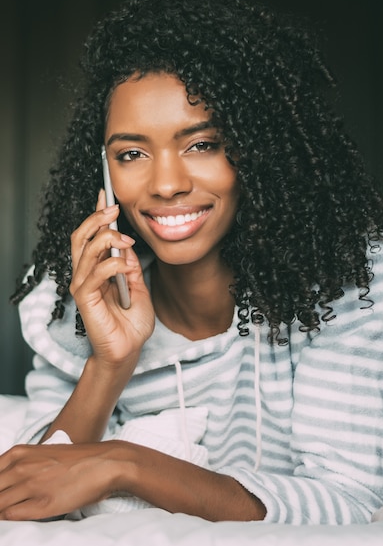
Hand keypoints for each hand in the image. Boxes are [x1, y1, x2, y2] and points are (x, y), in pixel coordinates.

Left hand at [0, 442, 121, 520]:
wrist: (105, 463)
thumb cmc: (75, 460)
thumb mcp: (42, 454)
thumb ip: (20, 465)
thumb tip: (6, 480)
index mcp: (20, 453)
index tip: (2, 491)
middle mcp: (22, 467)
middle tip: (4, 501)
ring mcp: (31, 486)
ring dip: (0, 510)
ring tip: (6, 511)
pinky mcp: (42, 504)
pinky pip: (12, 516)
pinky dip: (8, 519)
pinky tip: (15, 517)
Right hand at [70, 190, 154, 369]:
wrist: (128, 351)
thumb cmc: (131, 324)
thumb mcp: (138, 287)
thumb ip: (131, 267)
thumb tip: (127, 245)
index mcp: (96, 269)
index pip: (90, 236)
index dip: (95, 214)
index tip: (105, 193)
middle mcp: (85, 274)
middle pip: (80, 236)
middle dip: (96, 218)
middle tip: (114, 208)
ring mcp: (83, 285)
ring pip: (85, 249)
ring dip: (106, 237)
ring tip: (125, 240)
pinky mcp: (84, 298)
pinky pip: (95, 272)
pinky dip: (112, 263)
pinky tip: (126, 266)